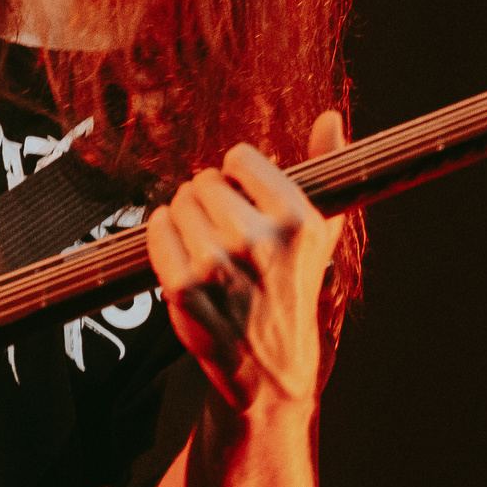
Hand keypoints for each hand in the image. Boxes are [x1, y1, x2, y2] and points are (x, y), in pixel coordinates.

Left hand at [144, 110, 348, 419]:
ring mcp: (218, 265)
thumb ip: (325, 169)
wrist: (269, 369)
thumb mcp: (320, 234)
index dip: (238, 179)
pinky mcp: (183, 288)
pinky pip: (156, 232)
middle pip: (203, 181)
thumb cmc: (292, 292)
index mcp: (297, 220)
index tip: (246, 203)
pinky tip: (185, 259)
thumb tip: (331, 118)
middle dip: (209, 201)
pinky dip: (163, 238)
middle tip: (223, 232)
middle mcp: (259, 240)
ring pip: (177, 204)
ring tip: (208, 249)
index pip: (239, 159)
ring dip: (186, 220)